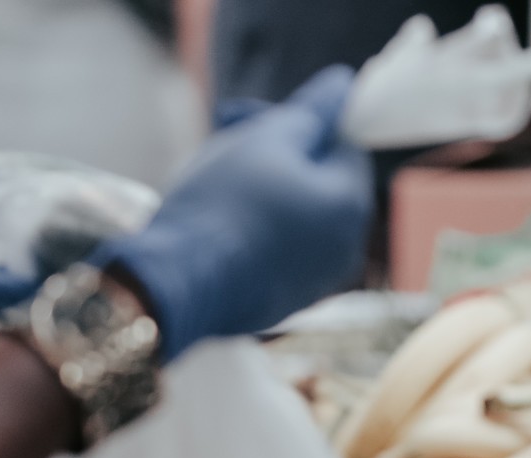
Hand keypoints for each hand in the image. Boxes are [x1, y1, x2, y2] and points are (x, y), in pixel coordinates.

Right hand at [93, 66, 372, 360]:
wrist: (179, 283)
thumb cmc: (222, 204)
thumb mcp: (265, 140)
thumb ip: (310, 112)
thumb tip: (344, 84)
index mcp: (351, 205)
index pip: (344, 145)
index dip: (298, 122)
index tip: (247, 117)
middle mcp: (347, 246)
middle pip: (321, 179)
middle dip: (275, 151)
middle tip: (222, 137)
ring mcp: (321, 279)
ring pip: (300, 213)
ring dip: (264, 186)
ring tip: (215, 176)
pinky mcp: (291, 299)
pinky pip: (284, 247)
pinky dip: (259, 226)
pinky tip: (219, 219)